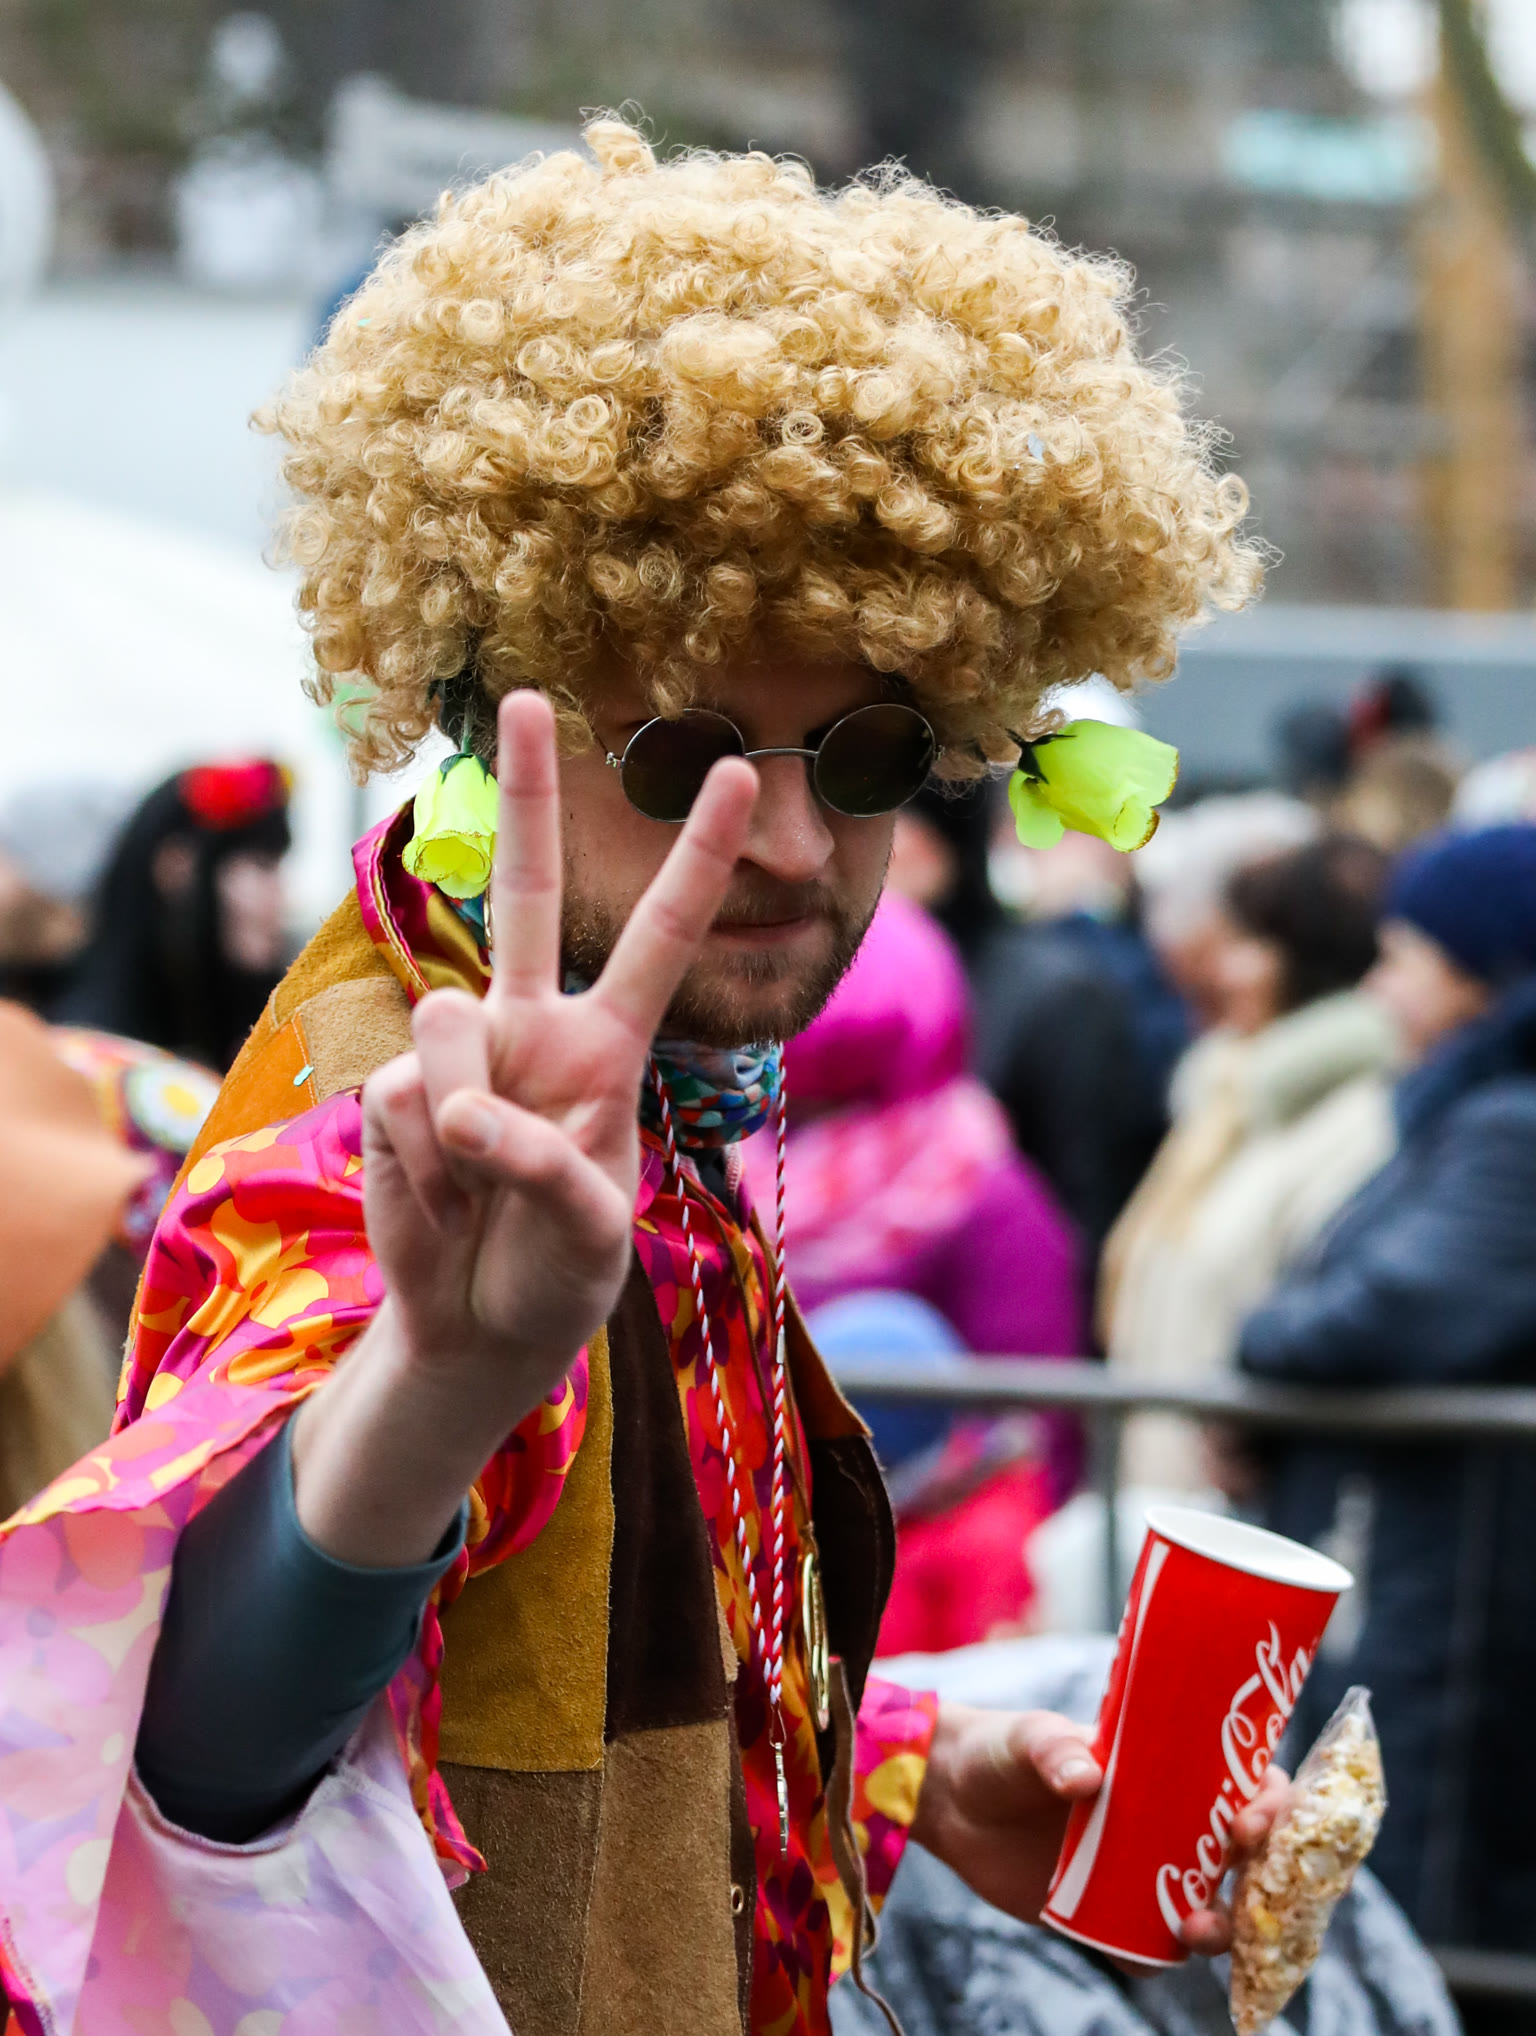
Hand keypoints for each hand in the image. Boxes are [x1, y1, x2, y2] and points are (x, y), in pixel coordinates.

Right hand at [293, 691, 756, 1564]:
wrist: (477, 1326)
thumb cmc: (560, 1274)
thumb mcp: (590, 1234)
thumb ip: (538, 1160)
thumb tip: (450, 1101)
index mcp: (607, 1048)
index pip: (660, 937)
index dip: (698, 856)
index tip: (739, 771)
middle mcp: (530, 1028)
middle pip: (529, 894)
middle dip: (527, 795)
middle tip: (519, 693)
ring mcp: (459, 1055)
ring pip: (445, 1029)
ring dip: (467, 1130)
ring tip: (483, 1191)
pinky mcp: (395, 1092)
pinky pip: (403, 1100)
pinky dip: (423, 1166)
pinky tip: (440, 1198)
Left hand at [912, 1702, 1288, 1960]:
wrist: (951, 1801)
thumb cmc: (1001, 1750)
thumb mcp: (1028, 1738)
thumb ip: (1053, 1750)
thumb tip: (1086, 1779)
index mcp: (1165, 1767)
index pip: (1240, 1779)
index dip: (1266, 1799)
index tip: (1254, 1814)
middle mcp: (1167, 1822)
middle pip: (1244, 1853)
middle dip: (1263, 1866)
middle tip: (1237, 1860)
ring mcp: (1143, 1872)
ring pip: (1213, 1906)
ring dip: (1225, 1923)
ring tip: (1198, 1926)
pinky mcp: (1110, 1916)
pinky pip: (1155, 1948)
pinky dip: (1168, 1957)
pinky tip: (1162, 1952)